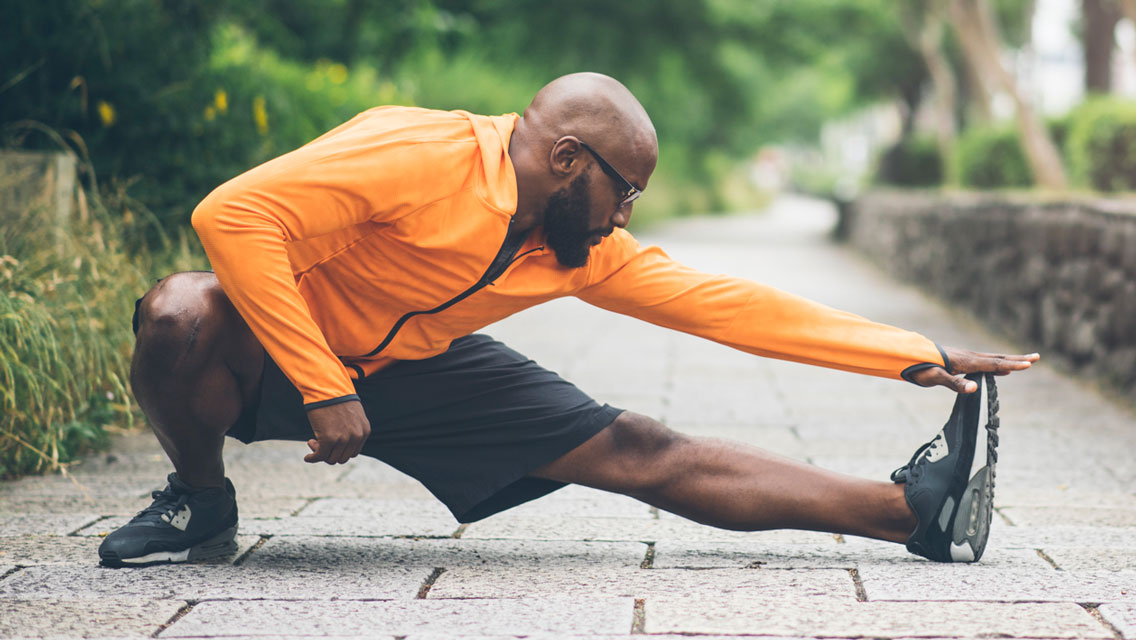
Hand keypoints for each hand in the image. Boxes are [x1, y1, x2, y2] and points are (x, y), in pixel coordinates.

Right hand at [304, 400, 370, 463]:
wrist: (327, 386)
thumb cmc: (335, 398)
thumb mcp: (350, 415)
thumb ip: (350, 430)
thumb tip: (339, 447)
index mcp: (364, 431)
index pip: (353, 452)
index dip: (339, 450)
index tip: (330, 443)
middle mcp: (356, 436)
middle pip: (343, 458)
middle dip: (330, 453)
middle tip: (318, 442)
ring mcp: (344, 438)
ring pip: (331, 459)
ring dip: (321, 454)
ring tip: (312, 442)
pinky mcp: (329, 438)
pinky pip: (320, 456)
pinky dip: (313, 458)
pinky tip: (307, 457)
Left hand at [910, 346, 1039, 393]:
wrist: (906, 356)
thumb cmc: (920, 368)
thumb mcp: (936, 378)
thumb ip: (955, 383)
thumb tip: (974, 388)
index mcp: (966, 362)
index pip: (994, 364)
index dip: (1012, 365)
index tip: (1030, 365)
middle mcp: (968, 357)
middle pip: (998, 358)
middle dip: (1017, 359)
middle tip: (1037, 358)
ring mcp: (965, 358)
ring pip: (992, 359)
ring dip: (1009, 361)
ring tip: (1024, 363)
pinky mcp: (960, 361)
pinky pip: (984, 363)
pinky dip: (997, 365)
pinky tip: (999, 370)